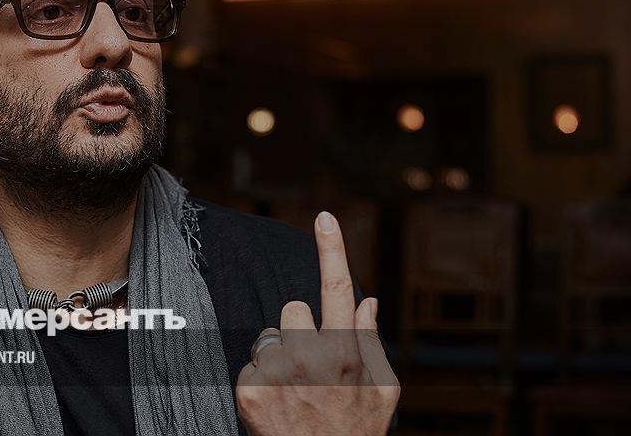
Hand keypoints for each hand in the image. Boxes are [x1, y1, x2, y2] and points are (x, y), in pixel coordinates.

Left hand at [235, 211, 398, 434]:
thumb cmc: (356, 432)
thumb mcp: (382, 391)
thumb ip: (372, 341)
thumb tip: (368, 302)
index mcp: (345, 352)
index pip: (338, 288)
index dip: (332, 249)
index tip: (324, 217)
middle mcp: (309, 358)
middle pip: (292, 308)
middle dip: (299, 328)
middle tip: (310, 364)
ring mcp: (276, 374)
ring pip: (269, 336)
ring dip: (278, 355)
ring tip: (293, 389)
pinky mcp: (249, 390)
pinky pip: (251, 364)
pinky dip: (260, 381)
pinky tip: (276, 403)